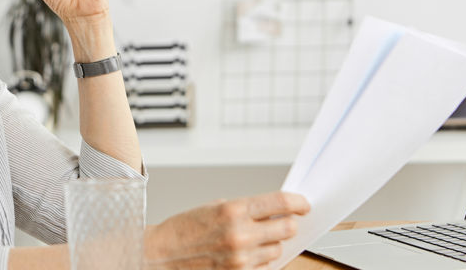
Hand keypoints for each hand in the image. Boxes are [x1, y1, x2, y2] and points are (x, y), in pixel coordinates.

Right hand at [143, 192, 309, 268]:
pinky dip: (261, 260)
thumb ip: (246, 208)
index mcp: (234, 210)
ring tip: (254, 238)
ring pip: (277, 250)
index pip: (280, 203)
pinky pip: (264, 267)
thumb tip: (274, 211)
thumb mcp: (215, 207)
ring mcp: (241, 259)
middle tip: (284, 221)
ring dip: (272, 243)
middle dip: (289, 224)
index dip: (298, 202)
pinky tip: (247, 253)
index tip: (304, 204)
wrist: (161, 255)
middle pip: (287, 228)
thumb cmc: (184, 228)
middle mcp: (240, 235)